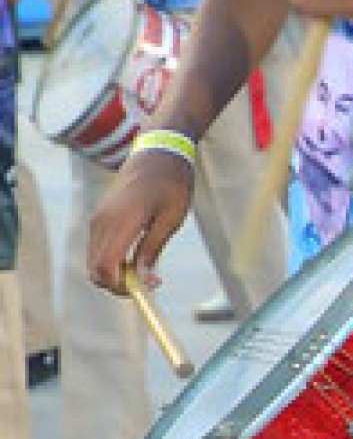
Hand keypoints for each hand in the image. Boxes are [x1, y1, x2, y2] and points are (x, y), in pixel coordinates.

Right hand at [88, 148, 193, 289]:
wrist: (158, 151)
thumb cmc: (172, 182)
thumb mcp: (170, 218)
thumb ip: (152, 249)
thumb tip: (143, 279)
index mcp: (121, 221)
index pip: (107, 267)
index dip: (122, 287)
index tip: (147, 287)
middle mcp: (102, 221)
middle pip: (95, 269)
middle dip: (118, 285)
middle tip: (148, 282)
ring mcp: (97, 218)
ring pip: (94, 260)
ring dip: (114, 273)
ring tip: (144, 269)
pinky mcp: (99, 216)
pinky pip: (97, 248)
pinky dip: (111, 260)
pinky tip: (135, 256)